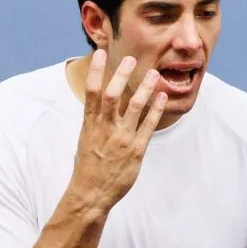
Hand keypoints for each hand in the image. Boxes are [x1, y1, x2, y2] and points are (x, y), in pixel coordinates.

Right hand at [69, 50, 166, 210]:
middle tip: (130, 59)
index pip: (91, 91)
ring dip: (145, 88)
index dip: (95, 71)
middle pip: (112, 94)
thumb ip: (94, 121)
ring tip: (154, 74)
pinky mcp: (136, 150)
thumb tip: (97, 105)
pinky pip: (148, 125)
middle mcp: (105, 128)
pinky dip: (156, 110)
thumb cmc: (88, 166)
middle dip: (121, 74)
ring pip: (134, 107)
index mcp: (90, 124)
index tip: (100, 54)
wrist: (91, 193)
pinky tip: (162, 97)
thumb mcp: (85, 139)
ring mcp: (121, 139)